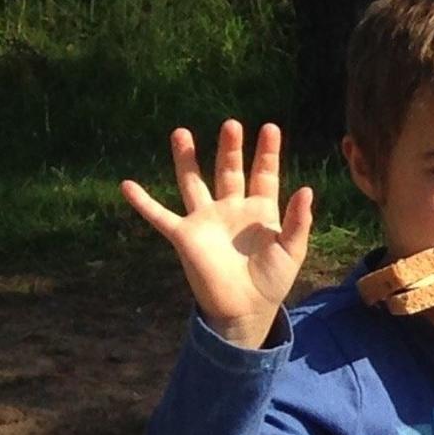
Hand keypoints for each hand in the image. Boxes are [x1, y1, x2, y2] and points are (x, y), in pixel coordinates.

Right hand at [121, 120, 312, 348]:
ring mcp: (206, 220)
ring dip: (186, 159)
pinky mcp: (184, 237)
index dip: (267, 152)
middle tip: (231, 124)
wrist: (246, 309)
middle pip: (228, 171)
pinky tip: (126, 185)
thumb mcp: (292, 250)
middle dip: (230, 148)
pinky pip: (160, 216)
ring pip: (193, 182)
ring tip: (181, 132)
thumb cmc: (272, 281)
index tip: (270, 127)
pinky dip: (143, 202)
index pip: (264, 174)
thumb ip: (298, 220)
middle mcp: (230, 209)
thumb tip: (307, 189)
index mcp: (259, 211)